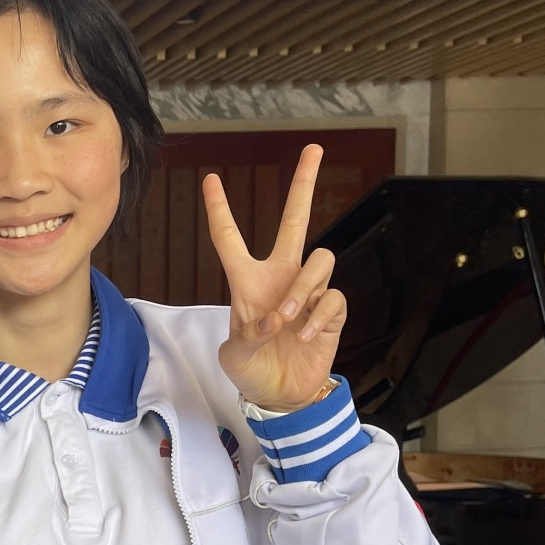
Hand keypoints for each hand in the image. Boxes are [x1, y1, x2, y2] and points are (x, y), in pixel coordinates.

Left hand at [204, 144, 347, 413]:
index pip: (229, 238)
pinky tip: (306, 336)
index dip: (219, 210)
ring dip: (303, 288)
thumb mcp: (233, 356)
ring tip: (289, 318)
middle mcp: (281, 276)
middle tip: (313, 148)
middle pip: (295, 220)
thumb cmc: (251, 369)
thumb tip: (275, 318)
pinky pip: (334, 297)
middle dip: (304, 184)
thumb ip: (247, 336)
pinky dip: (319, 317)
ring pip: (319, 260)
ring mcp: (309, 290)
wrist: (281, 395)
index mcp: (247, 281)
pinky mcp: (332, 309)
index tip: (210, 179)